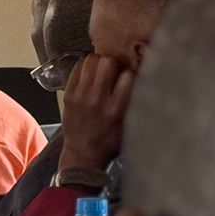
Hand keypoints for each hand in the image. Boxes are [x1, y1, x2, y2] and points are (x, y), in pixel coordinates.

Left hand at [58, 54, 134, 172]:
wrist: (82, 155)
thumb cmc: (110, 142)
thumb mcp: (130, 126)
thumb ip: (135, 103)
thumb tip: (146, 79)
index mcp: (117, 109)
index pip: (129, 75)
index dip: (132, 71)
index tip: (131, 75)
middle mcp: (98, 100)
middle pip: (108, 61)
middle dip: (115, 62)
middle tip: (115, 70)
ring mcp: (80, 96)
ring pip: (91, 60)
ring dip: (99, 62)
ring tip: (102, 71)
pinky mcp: (68, 95)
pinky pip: (77, 68)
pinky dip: (85, 67)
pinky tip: (90, 74)